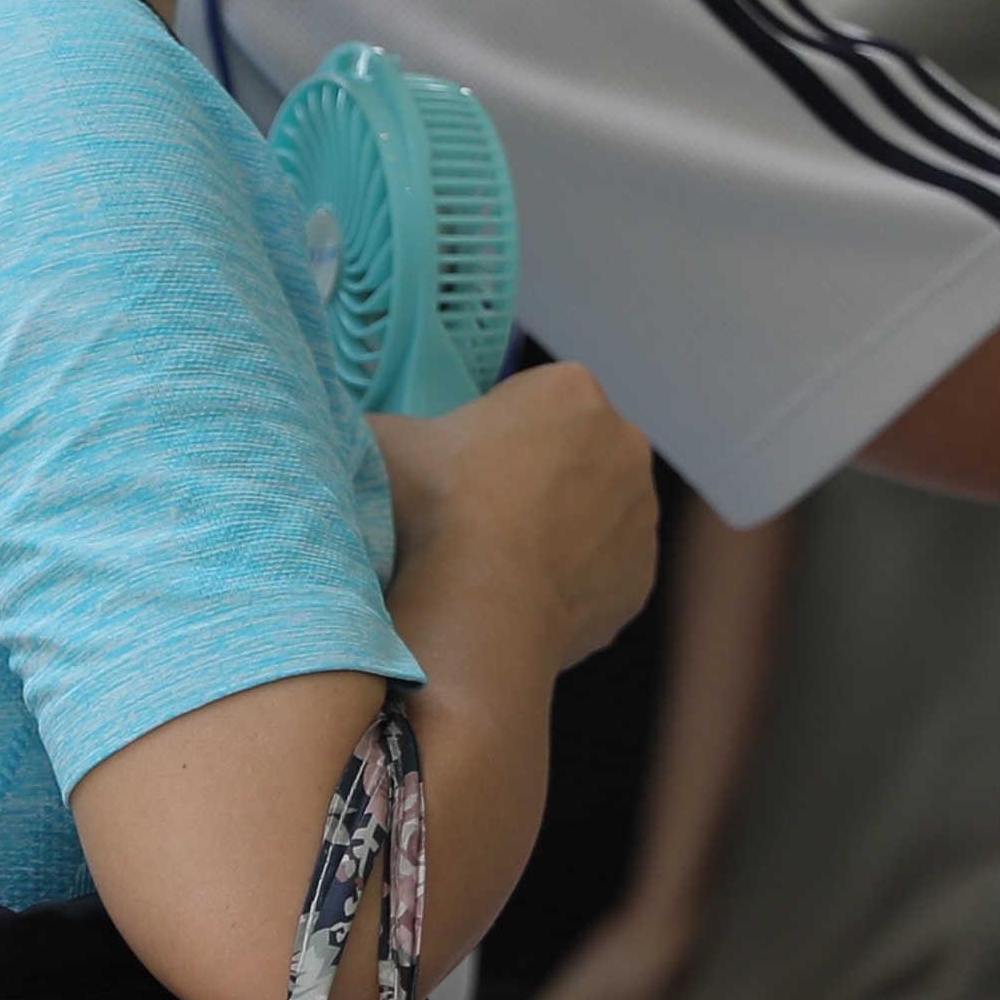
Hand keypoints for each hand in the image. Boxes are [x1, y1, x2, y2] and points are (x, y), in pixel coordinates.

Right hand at [377, 365, 659, 673]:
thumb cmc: (433, 511)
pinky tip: (524, 596)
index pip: (531, 400)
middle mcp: (625, 441)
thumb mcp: (380, 440)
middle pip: (571, 453)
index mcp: (571, 389)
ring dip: (558, 528)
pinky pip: (601, 573)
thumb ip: (379, 421)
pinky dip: (571, 582)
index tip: (462, 469)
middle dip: (535, 477)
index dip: (491, 433)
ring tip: (499, 561)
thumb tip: (357, 431)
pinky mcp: (641, 578)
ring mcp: (641, 514)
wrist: (480, 610)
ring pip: (593, 514)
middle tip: (478, 516)